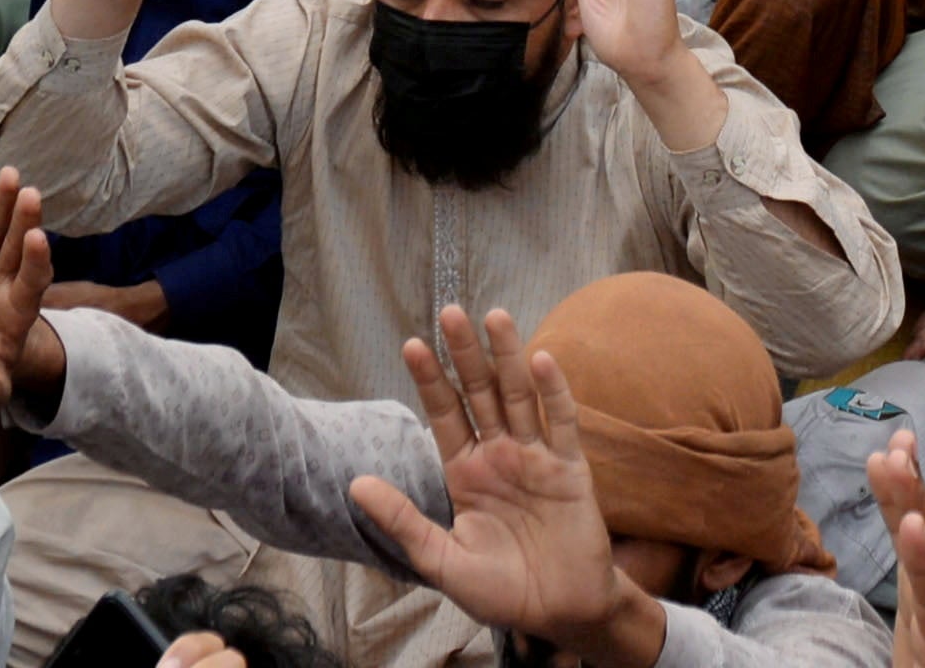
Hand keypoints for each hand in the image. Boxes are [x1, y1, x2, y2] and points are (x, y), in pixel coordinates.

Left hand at [358, 308, 630, 645]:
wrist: (558, 613)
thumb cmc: (500, 591)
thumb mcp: (442, 559)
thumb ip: (403, 520)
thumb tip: (355, 483)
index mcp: (465, 473)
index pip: (444, 415)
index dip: (431, 380)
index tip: (412, 344)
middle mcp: (499, 455)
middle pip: (480, 393)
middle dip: (466, 353)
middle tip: (451, 311)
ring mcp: (536, 457)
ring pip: (519, 395)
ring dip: (508, 356)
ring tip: (494, 316)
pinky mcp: (569, 467)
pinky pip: (561, 422)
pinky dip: (553, 390)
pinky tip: (542, 360)